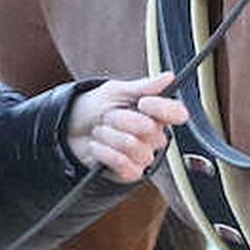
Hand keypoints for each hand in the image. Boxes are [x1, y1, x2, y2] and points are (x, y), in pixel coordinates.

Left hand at [65, 73, 188, 183]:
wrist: (72, 129)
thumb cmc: (98, 107)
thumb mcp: (117, 91)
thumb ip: (144, 87)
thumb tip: (169, 77)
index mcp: (157, 113)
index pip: (177, 113)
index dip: (162, 108)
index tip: (143, 102)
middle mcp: (155, 135)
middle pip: (150, 130)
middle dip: (122, 120)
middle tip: (108, 116)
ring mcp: (143, 155)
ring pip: (135, 147)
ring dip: (110, 137)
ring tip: (100, 131)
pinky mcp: (130, 172)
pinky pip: (125, 165)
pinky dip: (106, 153)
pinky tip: (97, 146)